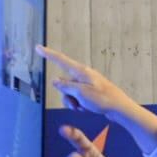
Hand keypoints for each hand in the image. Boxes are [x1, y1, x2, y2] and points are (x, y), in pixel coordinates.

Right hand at [35, 45, 156, 149]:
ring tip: (83, 108)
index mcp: (80, 71)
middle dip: (66, 96)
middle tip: (76, 105)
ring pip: (69, 93)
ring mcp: (86, 84)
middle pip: (63, 84)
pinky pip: (77, 98)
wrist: (119, 107)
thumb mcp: (81, 93)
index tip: (38, 47)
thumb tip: (55, 80)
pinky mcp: (89, 91)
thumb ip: (66, 86)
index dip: (48, 54)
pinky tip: (88, 108)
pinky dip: (80, 104)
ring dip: (73, 102)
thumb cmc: (102, 99)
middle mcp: (82, 75)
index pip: (60, 60)